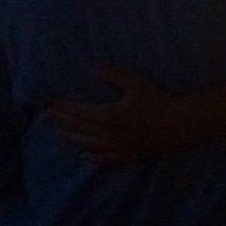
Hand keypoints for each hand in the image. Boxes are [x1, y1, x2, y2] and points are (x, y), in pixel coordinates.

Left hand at [45, 66, 190, 163]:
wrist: (179, 125)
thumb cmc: (159, 101)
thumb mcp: (136, 82)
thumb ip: (113, 74)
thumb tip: (91, 68)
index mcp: (108, 115)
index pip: (77, 112)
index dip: (62, 108)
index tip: (50, 104)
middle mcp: (107, 134)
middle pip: (78, 128)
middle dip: (61, 122)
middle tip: (47, 118)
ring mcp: (116, 147)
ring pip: (87, 143)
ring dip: (71, 138)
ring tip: (60, 133)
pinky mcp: (126, 155)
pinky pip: (102, 158)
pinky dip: (90, 156)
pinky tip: (82, 155)